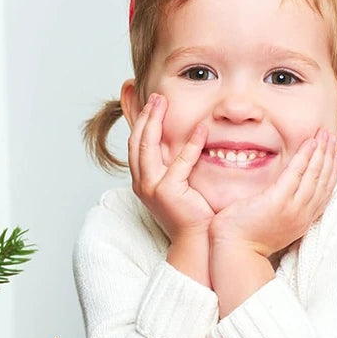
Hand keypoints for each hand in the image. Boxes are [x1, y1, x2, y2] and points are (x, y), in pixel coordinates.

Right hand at [128, 92, 214, 242]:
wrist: (196, 241)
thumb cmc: (193, 214)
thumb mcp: (180, 184)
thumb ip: (177, 163)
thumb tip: (184, 142)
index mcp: (143, 180)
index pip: (135, 144)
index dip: (138, 121)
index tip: (146, 101)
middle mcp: (141, 182)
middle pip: (136, 140)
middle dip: (145, 115)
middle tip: (155, 96)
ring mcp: (150, 187)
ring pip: (147, 146)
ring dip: (155, 121)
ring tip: (163, 102)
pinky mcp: (166, 191)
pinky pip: (178, 162)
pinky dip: (190, 145)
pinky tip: (201, 130)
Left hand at [209, 128, 336, 256]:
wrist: (234, 253)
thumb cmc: (244, 240)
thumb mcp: (270, 225)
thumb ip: (278, 210)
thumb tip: (275, 198)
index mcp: (301, 220)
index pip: (323, 192)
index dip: (330, 172)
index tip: (333, 157)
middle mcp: (302, 214)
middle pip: (323, 182)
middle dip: (329, 158)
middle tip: (331, 138)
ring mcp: (292, 208)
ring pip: (315, 175)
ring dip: (321, 153)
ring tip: (324, 135)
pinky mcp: (278, 201)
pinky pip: (296, 174)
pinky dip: (305, 157)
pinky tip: (310, 144)